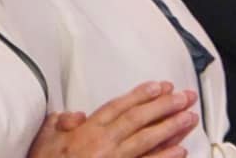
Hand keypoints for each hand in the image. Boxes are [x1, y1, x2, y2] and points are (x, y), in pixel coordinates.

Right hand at [28, 81, 198, 157]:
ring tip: (190, 117)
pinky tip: (181, 150)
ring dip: (171, 128)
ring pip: (147, 141)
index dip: (140, 95)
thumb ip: (61, 123)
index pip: (118, 107)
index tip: (160, 85)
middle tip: (185, 96)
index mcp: (86, 131)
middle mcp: (103, 144)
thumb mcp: (45, 139)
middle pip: (138, 120)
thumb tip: (75, 114)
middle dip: (164, 106)